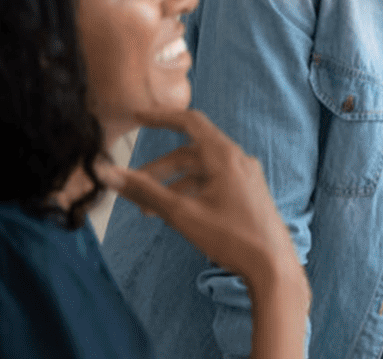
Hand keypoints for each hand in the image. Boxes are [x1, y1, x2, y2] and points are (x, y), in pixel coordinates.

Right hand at [100, 108, 301, 288]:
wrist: (273, 267)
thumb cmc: (232, 238)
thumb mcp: (181, 214)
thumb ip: (145, 192)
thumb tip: (109, 173)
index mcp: (225, 156)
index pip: (190, 122)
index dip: (161, 117)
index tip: (137, 116)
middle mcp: (238, 160)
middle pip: (191, 152)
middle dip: (159, 168)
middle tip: (133, 186)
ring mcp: (246, 176)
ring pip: (202, 171)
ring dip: (174, 184)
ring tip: (148, 211)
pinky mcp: (249, 193)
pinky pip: (215, 183)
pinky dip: (192, 191)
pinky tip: (176, 213)